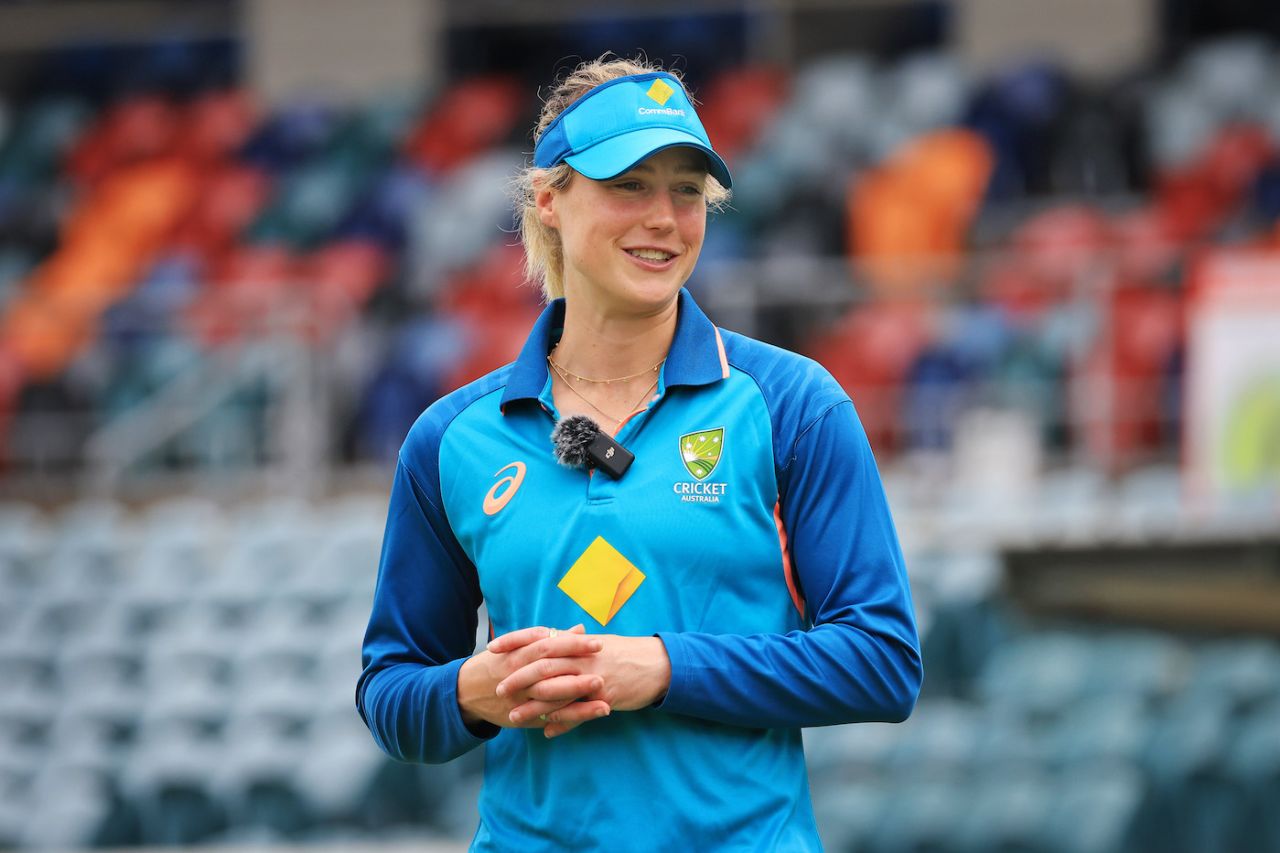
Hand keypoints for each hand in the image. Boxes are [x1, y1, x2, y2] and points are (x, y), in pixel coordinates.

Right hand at [457, 624, 610, 732]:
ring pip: (551, 695)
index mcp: (518, 654)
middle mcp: (518, 675)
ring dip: (579, 693)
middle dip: (577, 665)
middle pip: (550, 668)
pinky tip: (594, 713)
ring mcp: (521, 698)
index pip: (547, 644)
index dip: (572, 643)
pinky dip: (573, 716)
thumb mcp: (518, 648)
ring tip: (605, 692)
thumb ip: (550, 640)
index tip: (596, 642)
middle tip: (604, 664)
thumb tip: (580, 629)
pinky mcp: (525, 716)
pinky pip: (551, 717)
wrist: (465, 692)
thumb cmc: (497, 664)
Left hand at [490, 632, 671, 738]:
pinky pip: (578, 712)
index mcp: (578, 641)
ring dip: (534, 706)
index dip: (515, 641)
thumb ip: (571, 645)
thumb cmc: (626, 654)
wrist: (659, 664)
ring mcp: (593, 677)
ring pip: (557, 691)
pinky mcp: (604, 696)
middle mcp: (583, 656)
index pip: (540, 636)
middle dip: (518, 677)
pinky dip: (562, 723)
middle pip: (543, 665)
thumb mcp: (597, 645)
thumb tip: (549, 641)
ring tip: (514, 716)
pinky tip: (546, 732)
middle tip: (499, 689)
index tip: (493, 647)